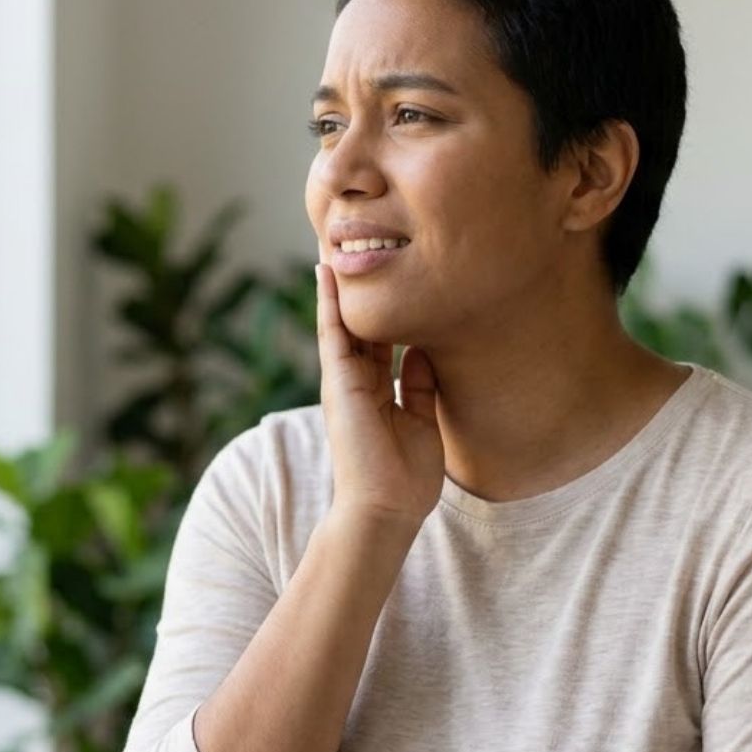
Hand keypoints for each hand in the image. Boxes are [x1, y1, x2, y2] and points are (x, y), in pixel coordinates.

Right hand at [314, 247, 444, 530]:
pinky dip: (330, 302)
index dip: (386, 305)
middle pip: (359, 322)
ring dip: (340, 282)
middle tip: (362, 242)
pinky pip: (333, 333)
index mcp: (378, 390)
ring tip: (337, 241)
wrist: (387, 510)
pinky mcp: (338, 383)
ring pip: (342, 320)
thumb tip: (423, 350)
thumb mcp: (422, 421)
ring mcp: (344, 380)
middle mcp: (357, 381)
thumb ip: (420, 386)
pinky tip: (327, 271)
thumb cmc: (406, 477)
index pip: (381, 338)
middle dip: (361, 286)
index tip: (393, 272)